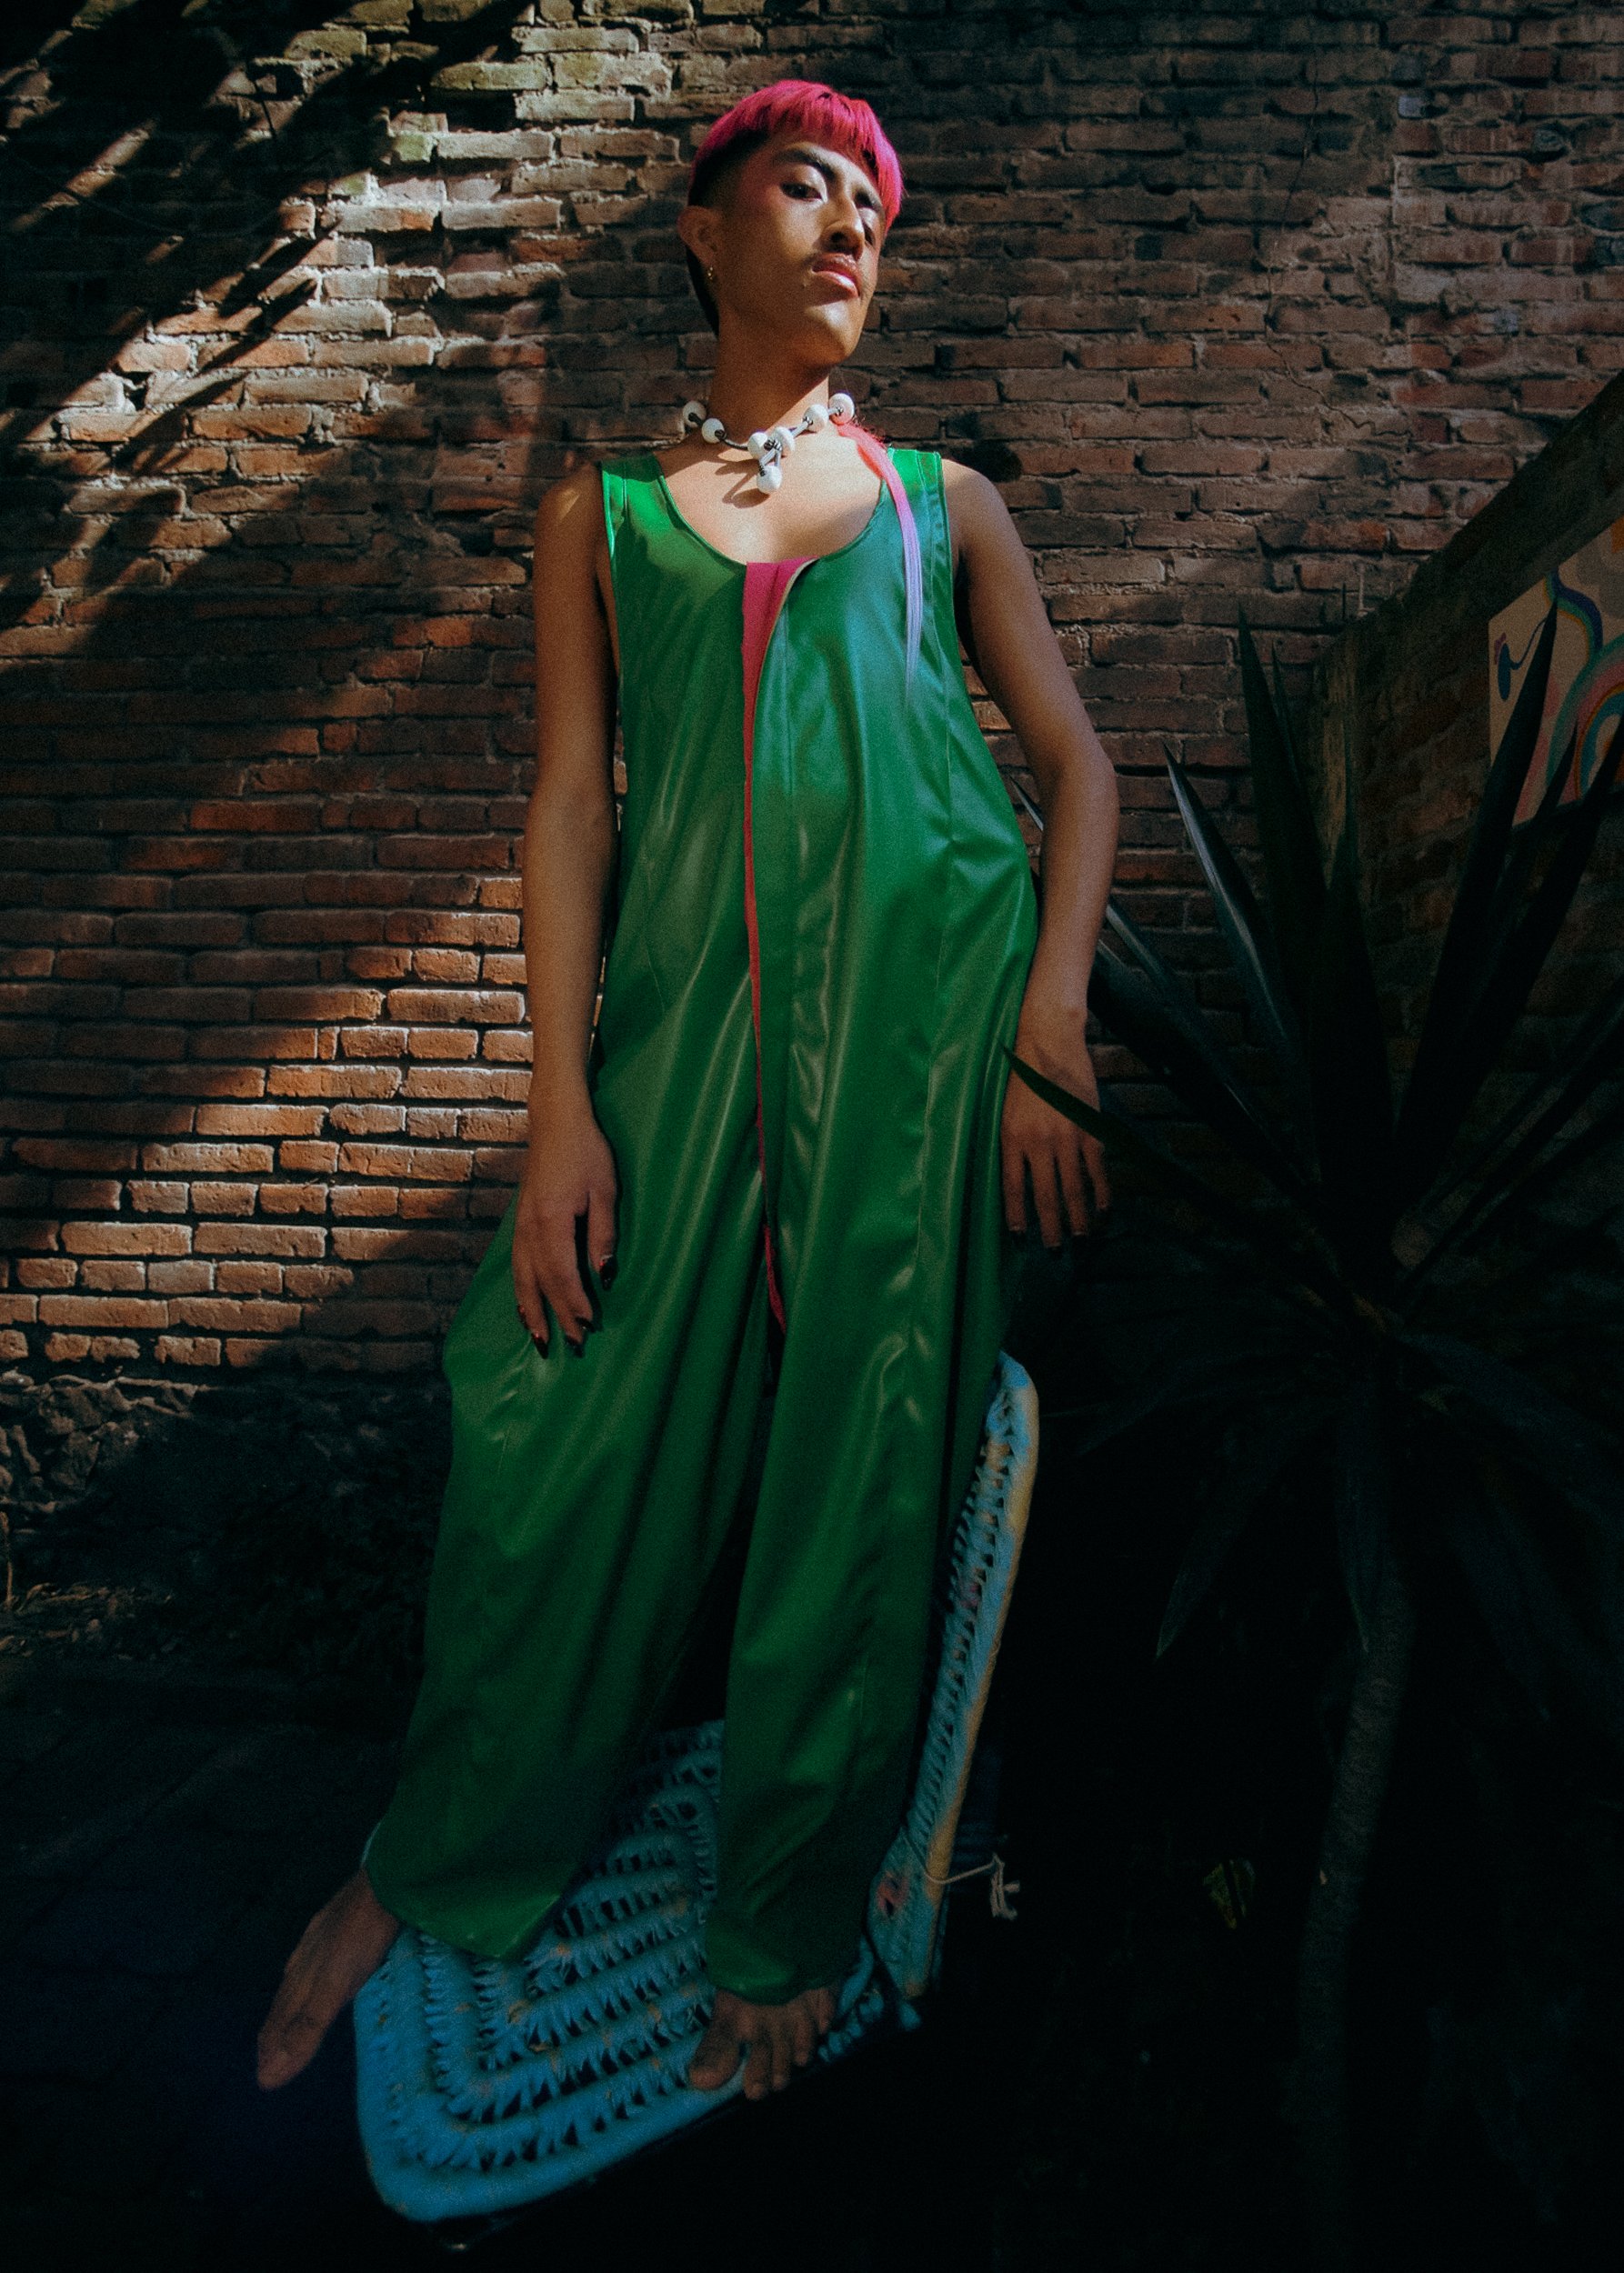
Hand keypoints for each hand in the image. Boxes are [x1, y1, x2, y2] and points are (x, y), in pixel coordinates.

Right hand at [513, 1092, 618, 1353]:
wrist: (555, 1120)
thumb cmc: (586, 1151)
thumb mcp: (605, 1191)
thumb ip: (603, 1235)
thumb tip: (604, 1275)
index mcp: (551, 1221)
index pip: (562, 1274)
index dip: (574, 1303)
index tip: (588, 1325)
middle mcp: (529, 1229)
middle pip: (539, 1283)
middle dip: (555, 1316)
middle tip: (570, 1346)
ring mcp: (520, 1226)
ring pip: (521, 1278)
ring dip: (531, 1311)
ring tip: (540, 1339)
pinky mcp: (520, 1222)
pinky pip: (516, 1266)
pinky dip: (520, 1291)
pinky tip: (526, 1305)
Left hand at [1000, 1011, 1109, 1245]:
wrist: (1049, 1043)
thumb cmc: (1022, 1078)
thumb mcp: (1006, 1113)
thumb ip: (1012, 1147)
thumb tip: (1019, 1182)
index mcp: (1011, 1140)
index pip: (1012, 1189)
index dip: (1017, 1218)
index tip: (1021, 1240)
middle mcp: (1039, 1144)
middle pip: (1045, 1197)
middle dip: (1051, 1230)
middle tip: (1055, 1253)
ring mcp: (1067, 1138)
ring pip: (1074, 1190)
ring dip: (1079, 1221)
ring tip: (1082, 1243)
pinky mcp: (1090, 1130)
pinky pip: (1097, 1171)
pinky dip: (1102, 1195)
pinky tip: (1104, 1213)